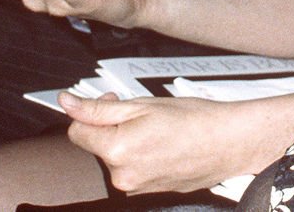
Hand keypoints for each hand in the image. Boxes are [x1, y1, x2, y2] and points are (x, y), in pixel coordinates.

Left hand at [60, 92, 285, 193]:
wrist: (227, 142)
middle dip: (112, 126)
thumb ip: (99, 108)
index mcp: (116, 150)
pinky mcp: (147, 192)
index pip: (77, 132)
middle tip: (141, 111)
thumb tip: (67, 103)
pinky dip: (141, 154)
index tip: (109, 101)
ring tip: (158, 128)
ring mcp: (135, 187)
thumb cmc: (193, 119)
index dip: (90, 112)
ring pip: (115, 157)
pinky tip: (163, 143)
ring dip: (127, 141)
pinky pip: (132, 169)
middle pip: (97, 145)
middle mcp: (121, 175)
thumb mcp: (143, 104)